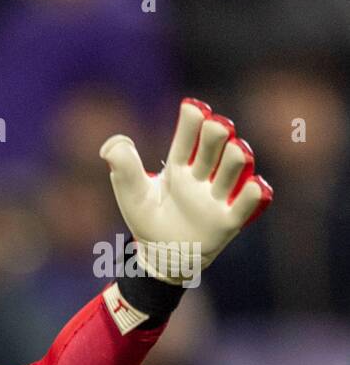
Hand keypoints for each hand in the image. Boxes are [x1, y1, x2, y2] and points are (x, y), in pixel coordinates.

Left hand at [100, 97, 272, 284]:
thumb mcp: (131, 193)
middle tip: (215, 127)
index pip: (188, 136)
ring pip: (235, 169)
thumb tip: (110, 146)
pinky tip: (254, 186)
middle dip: (217, 133)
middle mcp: (203, 175)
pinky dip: (252, 195)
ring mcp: (217, 196)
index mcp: (179, 165)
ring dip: (236, 158)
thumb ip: (123, 167)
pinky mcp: (228, 220)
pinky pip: (246, 205)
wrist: (160, 257)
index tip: (192, 108)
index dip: (192, 120)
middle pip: (215, 145)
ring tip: (236, 151)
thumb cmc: (148, 220)